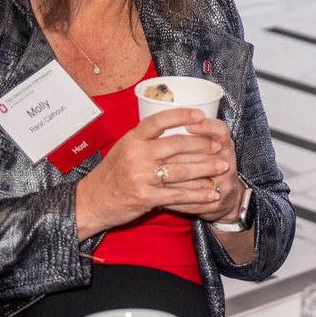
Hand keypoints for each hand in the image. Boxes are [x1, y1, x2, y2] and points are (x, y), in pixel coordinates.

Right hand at [74, 107, 229, 239]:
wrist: (92, 201)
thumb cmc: (112, 173)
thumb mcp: (124, 148)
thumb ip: (146, 139)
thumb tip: (176, 125)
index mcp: (132, 139)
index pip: (159, 120)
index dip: (182, 115)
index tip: (200, 115)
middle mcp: (137, 155)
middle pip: (176, 145)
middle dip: (202, 145)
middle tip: (219, 146)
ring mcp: (141, 177)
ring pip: (181, 170)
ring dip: (206, 168)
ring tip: (222, 166)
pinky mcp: (146, 197)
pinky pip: (178, 195)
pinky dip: (198, 194)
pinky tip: (212, 193)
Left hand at [162, 116, 242, 221]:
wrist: (224, 197)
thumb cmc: (208, 164)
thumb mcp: (207, 146)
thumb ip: (190, 135)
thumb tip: (163, 121)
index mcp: (225, 144)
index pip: (220, 131)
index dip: (205, 127)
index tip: (189, 125)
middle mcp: (228, 161)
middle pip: (206, 154)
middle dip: (182, 154)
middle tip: (160, 153)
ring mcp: (225, 183)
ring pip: (197, 178)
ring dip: (174, 176)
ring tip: (154, 173)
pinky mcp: (216, 202)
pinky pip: (192, 200)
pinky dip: (174, 198)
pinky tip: (158, 195)